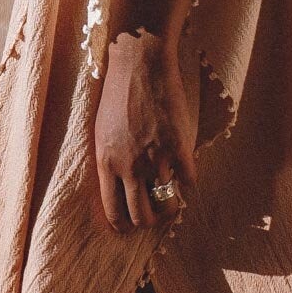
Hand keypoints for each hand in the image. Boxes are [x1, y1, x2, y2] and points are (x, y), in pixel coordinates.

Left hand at [93, 24, 196, 234]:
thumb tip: (120, 186)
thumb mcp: (102, 132)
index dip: (123, 225)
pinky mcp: (179, 147)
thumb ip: (111, 161)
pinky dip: (189, 180)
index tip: (130, 227)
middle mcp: (130, 166)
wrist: (140, 65)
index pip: (113, 211)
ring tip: (173, 201)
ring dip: (172, 206)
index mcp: (106, 163)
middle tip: (155, 216)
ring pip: (168, 203)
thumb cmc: (117, 95)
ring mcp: (156, 158)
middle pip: (141, 215)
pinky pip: (189, 180)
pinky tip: (187, 173)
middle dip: (150, 221)